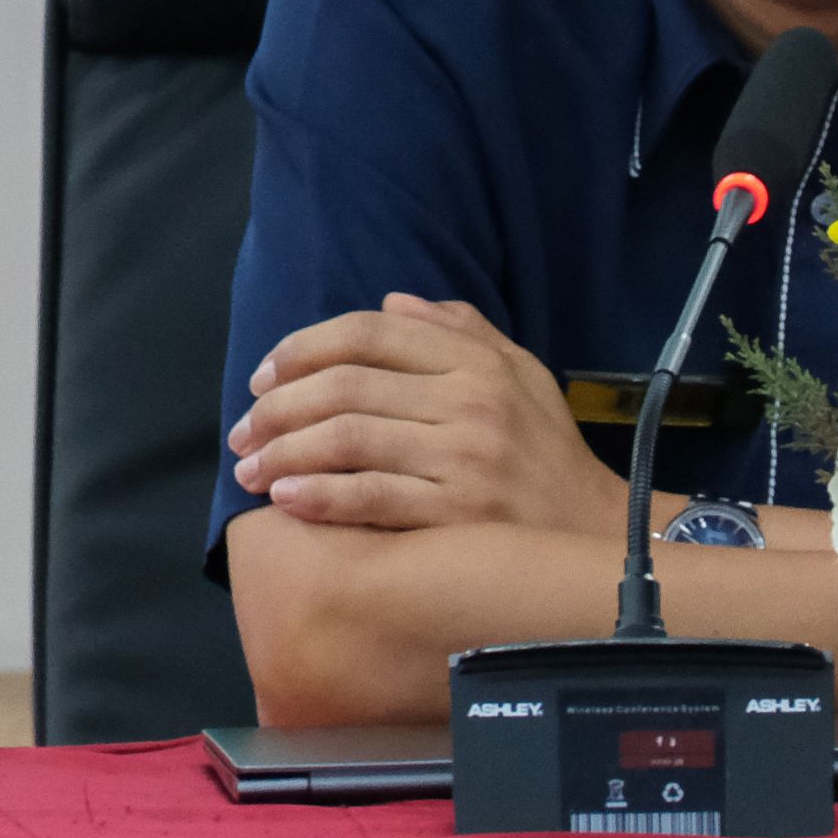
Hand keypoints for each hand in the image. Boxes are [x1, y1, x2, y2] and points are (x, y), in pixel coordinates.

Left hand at [231, 296, 625, 537]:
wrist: (594, 534)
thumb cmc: (547, 452)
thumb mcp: (521, 373)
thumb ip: (461, 330)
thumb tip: (393, 303)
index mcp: (476, 362)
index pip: (369, 335)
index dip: (302, 349)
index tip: (263, 377)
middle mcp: (469, 402)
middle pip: (345, 386)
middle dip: (277, 407)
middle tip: (242, 431)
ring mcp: (463, 459)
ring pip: (347, 439)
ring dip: (283, 452)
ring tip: (249, 470)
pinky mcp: (456, 514)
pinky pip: (370, 498)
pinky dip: (318, 495)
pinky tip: (285, 498)